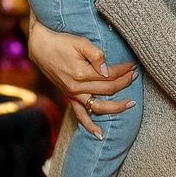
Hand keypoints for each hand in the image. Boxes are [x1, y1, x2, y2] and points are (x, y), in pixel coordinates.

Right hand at [28, 20, 136, 138]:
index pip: (110, 75)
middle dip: (124, 83)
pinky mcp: (69, 98)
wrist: (40, 47)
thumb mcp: (79, 42)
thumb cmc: (61, 42)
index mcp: (81, 73)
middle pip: (108, 90)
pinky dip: (90, 126)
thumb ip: (95, 55)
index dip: (123, 71)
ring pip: (99, 107)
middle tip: (135, 76)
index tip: (132, 66)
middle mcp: (77, 88)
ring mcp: (73, 95)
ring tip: (131, 104)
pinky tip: (100, 135)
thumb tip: (107, 70)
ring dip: (116, 107)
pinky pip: (80, 116)